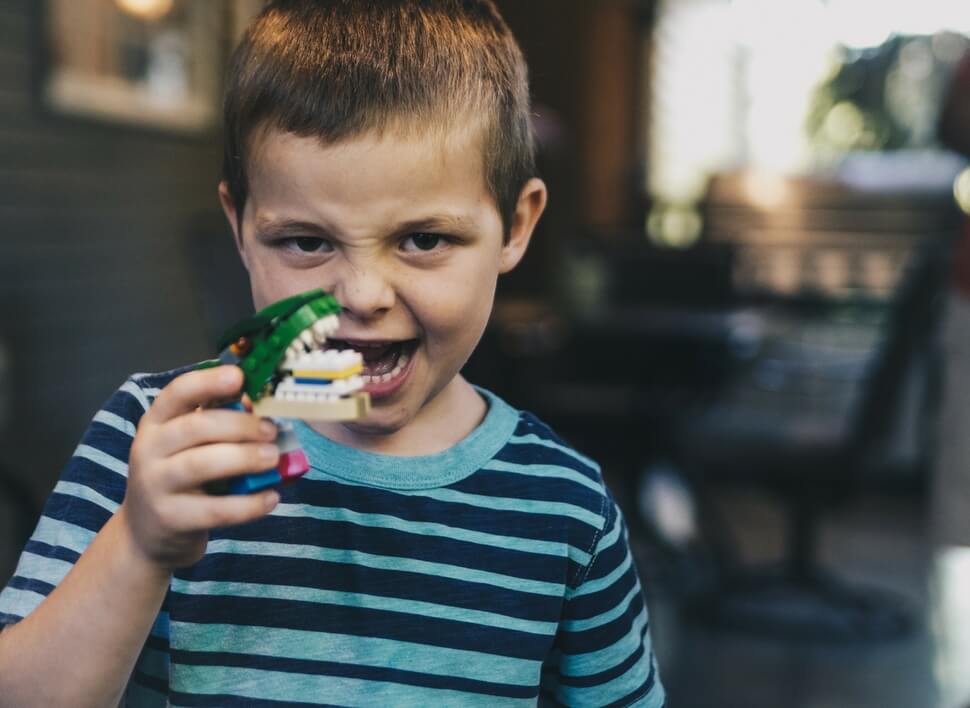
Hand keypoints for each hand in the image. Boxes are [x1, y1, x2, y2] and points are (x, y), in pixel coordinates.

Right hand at [120, 366, 280, 570]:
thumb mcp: (188, 444)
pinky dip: (248, 504)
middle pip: (195, 427)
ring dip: (244, 458)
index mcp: (157, 421)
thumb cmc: (179, 475)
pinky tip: (271, 497)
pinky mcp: (171, 519)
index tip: (239, 377)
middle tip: (271, 430)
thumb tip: (256, 403)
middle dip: (239, 425)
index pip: (178, 392)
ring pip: (201, 465)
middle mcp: (149, 449)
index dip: (208, 382)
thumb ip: (218, 420)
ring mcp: (156, 485)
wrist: (148, 532)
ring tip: (273, 458)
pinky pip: (215, 510)